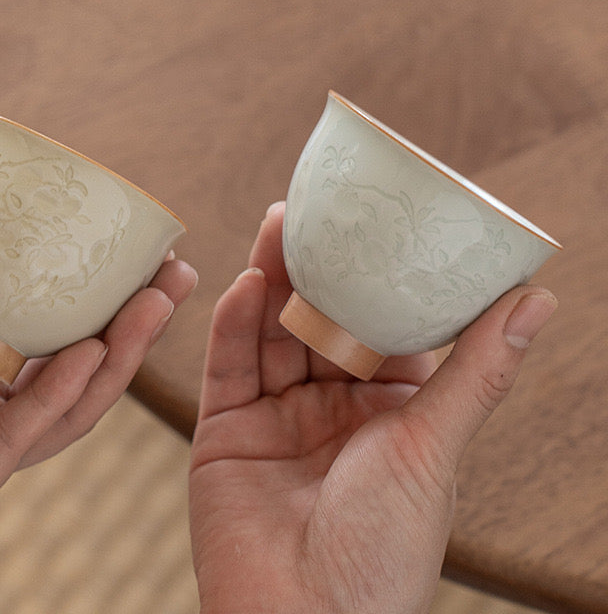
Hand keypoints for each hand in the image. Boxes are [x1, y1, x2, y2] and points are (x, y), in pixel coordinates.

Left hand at [0, 124, 196, 571]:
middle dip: (135, 321)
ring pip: (71, 400)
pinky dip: (61, 395)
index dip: (99, 288)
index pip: (50, 321)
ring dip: (120, 355)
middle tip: (176, 274)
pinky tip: (90, 352)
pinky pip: (25, 436)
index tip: (139, 245)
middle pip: (79, 360)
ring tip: (157, 303)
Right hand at [189, 202, 555, 613]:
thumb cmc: (381, 552)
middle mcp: (329, 407)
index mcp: (385, 411)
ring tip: (278, 227)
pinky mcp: (225, 432)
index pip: (379, 326)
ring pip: (269, 333)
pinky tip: (246, 284)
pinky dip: (234, 325)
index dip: (376, 277)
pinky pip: (228, 368)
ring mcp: (275, 417)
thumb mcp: (434, 447)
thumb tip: (537, 299)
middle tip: (312, 210)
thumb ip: (475, 371)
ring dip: (270, 280)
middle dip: (314, 267)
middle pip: (316, 321)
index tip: (376, 225)